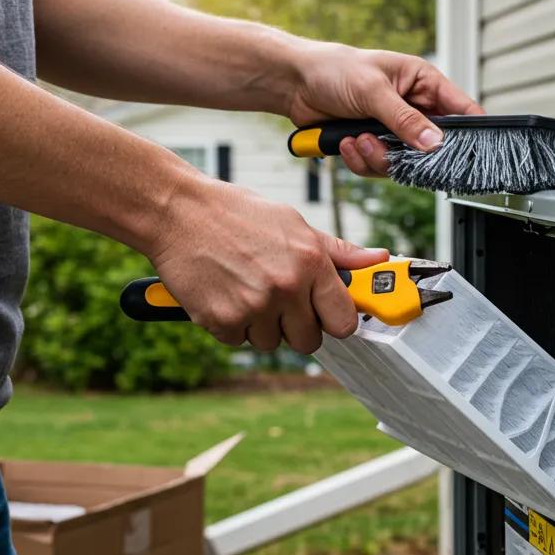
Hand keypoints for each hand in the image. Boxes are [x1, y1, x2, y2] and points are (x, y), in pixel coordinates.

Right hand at [149, 169, 386, 352]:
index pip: (344, 321)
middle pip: (309, 341)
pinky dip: (231, 324)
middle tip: (279, 300)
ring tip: (246, 288)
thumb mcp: (293, 223)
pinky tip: (224, 293)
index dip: (334, 321)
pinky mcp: (221, 321)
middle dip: (296, 327)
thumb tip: (378, 259)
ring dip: (261, 325)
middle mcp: (286, 287)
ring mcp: (253, 307)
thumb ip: (337, 251)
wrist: (177, 212)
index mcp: (310, 263)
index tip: (324, 314)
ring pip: (271, 343)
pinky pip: (238, 341)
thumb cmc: (236, 214)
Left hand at [287, 42, 482, 176]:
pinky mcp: (373, 145)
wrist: (296, 84)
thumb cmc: (335, 70)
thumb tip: (434, 142)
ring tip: (356, 139)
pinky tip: (345, 143)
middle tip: (384, 145)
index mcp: (422, 83)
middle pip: (430, 146)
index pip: (460, 109)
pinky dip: (361, 161)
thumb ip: (405, 119)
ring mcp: (392, 129)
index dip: (468, 132)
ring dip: (377, 157)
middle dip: (405, 152)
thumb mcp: (373, 90)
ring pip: (403, 162)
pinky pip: (379, 167)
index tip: (467, 153)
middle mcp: (412, 108)